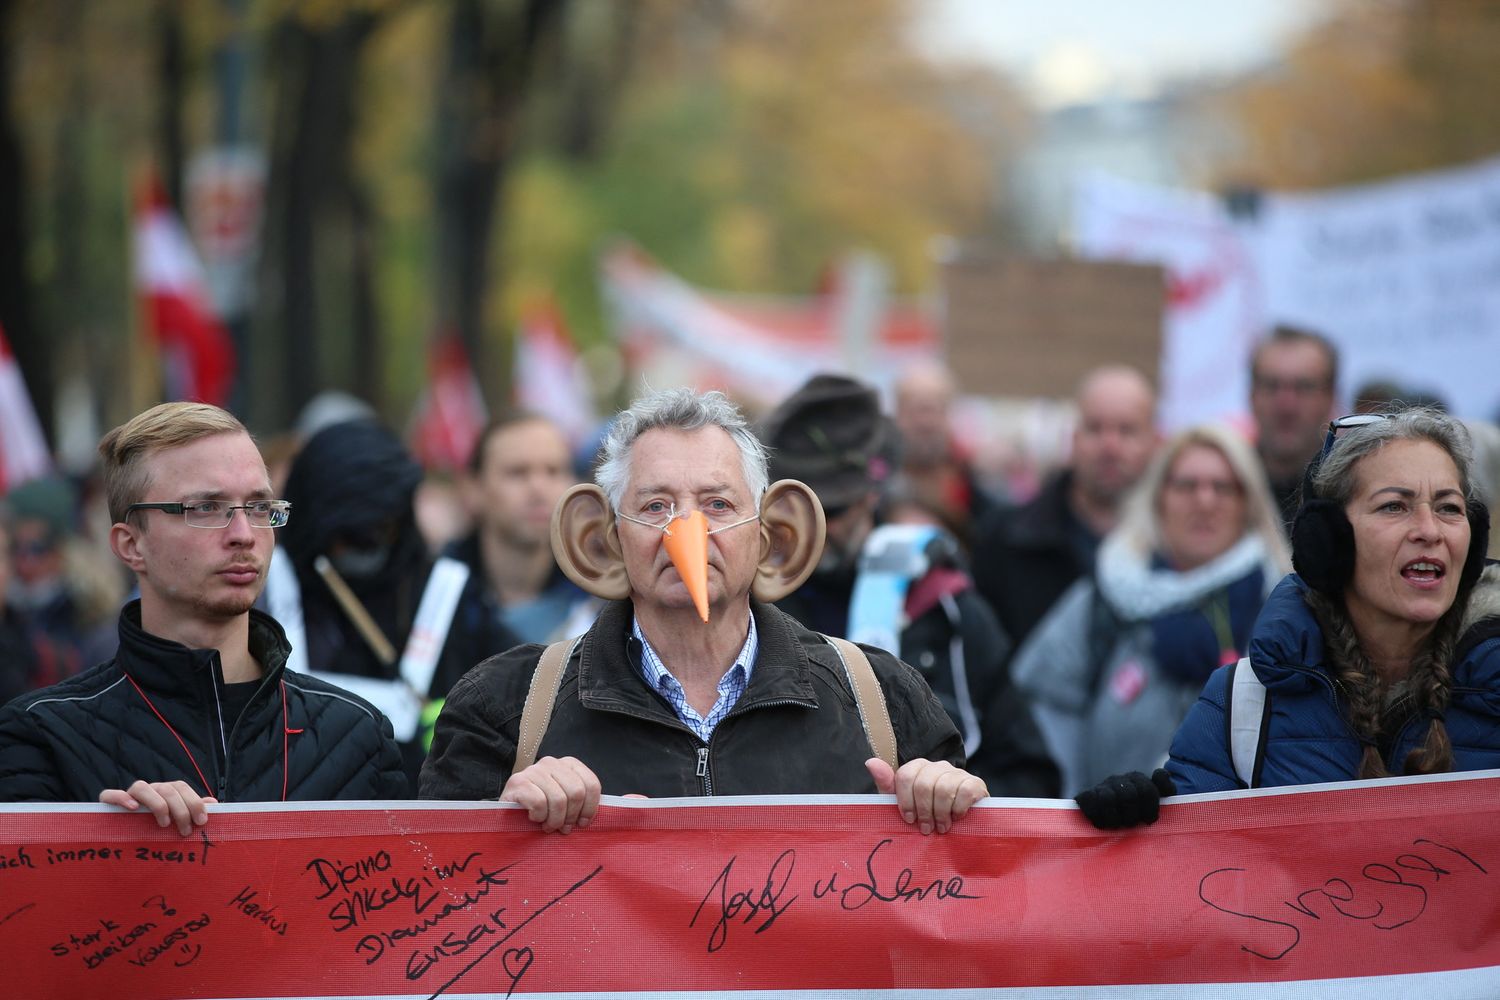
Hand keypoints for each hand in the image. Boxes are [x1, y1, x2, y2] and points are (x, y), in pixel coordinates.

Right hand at [99, 781, 215, 836]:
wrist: (121, 834)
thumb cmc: (155, 828)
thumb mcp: (175, 820)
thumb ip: (191, 810)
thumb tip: (213, 803)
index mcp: (165, 791)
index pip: (181, 787)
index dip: (194, 802)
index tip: (201, 821)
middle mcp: (149, 790)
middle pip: (167, 789)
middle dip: (181, 810)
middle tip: (185, 831)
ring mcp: (129, 795)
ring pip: (142, 787)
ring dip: (157, 804)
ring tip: (164, 824)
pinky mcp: (109, 803)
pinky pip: (111, 795)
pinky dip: (122, 798)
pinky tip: (133, 809)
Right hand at [501, 756, 600, 833]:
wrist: (507, 813)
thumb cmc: (541, 810)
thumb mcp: (566, 802)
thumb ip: (582, 802)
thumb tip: (605, 809)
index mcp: (568, 764)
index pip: (591, 784)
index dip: (590, 808)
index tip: (582, 823)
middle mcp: (551, 762)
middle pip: (576, 792)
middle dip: (571, 816)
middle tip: (562, 828)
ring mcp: (533, 770)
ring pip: (558, 799)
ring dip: (554, 820)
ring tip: (548, 826)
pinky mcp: (517, 782)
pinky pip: (540, 803)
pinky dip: (539, 816)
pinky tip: (534, 818)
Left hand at [866, 757, 987, 834]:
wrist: (961, 824)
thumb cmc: (928, 814)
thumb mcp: (905, 803)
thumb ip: (888, 786)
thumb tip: (870, 762)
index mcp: (918, 768)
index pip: (905, 776)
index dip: (905, 801)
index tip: (909, 819)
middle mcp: (937, 766)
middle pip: (924, 784)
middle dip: (924, 811)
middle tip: (927, 829)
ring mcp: (957, 773)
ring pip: (944, 788)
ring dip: (941, 813)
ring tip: (941, 827)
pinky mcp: (975, 783)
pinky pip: (965, 791)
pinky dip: (959, 809)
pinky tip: (957, 818)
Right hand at [1074, 769, 1175, 829]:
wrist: (1108, 818)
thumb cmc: (1137, 813)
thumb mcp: (1156, 802)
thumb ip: (1165, 788)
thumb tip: (1160, 773)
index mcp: (1138, 780)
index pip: (1147, 790)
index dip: (1150, 808)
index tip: (1149, 820)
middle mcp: (1120, 780)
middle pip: (1128, 796)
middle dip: (1131, 816)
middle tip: (1131, 825)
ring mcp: (1102, 787)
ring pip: (1108, 799)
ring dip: (1114, 819)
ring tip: (1116, 827)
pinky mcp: (1086, 795)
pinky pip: (1088, 801)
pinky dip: (1095, 815)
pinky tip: (1101, 824)